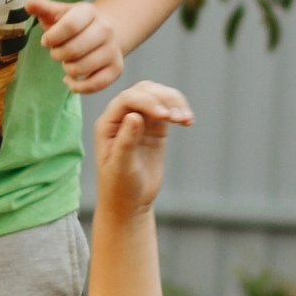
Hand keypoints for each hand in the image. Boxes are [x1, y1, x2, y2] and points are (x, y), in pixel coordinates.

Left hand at [25, 0, 124, 93]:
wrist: (104, 32)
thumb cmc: (75, 24)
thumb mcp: (60, 13)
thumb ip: (43, 8)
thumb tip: (29, 4)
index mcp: (90, 12)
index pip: (70, 26)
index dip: (52, 37)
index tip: (46, 41)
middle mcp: (106, 29)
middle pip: (73, 50)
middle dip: (57, 54)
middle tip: (56, 52)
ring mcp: (113, 50)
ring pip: (81, 68)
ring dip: (67, 69)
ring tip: (67, 62)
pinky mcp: (117, 68)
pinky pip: (94, 85)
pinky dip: (77, 87)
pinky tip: (70, 80)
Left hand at [92, 82, 191, 216]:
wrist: (129, 203)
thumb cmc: (118, 187)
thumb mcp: (121, 166)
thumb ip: (126, 141)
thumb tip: (134, 115)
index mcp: (108, 123)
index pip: (127, 99)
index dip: (147, 102)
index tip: (164, 116)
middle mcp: (122, 117)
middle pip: (144, 91)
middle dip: (163, 99)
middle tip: (178, 117)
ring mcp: (140, 121)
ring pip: (158, 97)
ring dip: (174, 102)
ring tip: (186, 119)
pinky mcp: (155, 129)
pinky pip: (168, 111)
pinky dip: (179, 111)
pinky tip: (188, 121)